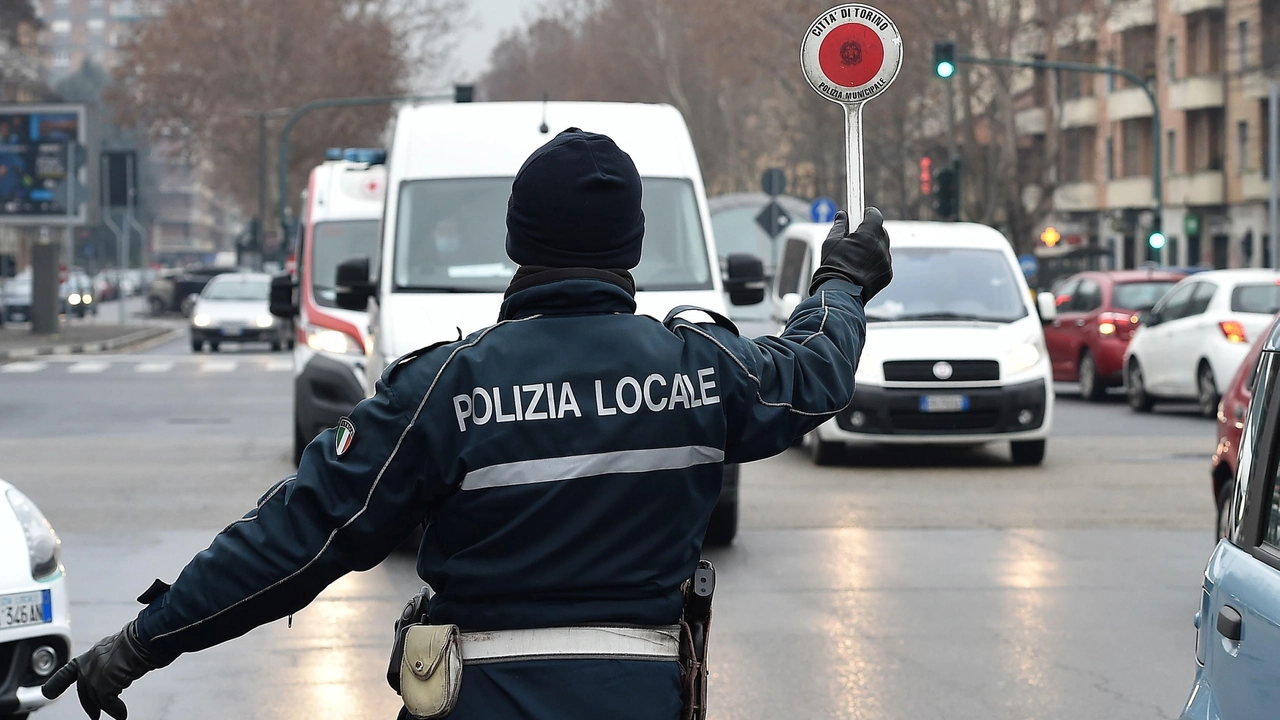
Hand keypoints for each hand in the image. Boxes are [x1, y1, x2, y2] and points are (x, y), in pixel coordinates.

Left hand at [42, 621, 159, 719]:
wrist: (145, 639)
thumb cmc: (140, 641)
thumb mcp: (121, 651)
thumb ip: (112, 662)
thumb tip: (118, 674)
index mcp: (93, 653)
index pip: (69, 670)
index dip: (57, 682)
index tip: (49, 692)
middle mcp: (90, 663)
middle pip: (84, 689)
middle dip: (89, 705)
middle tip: (94, 716)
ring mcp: (94, 673)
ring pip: (97, 697)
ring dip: (108, 707)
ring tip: (118, 713)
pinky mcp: (102, 683)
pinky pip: (107, 702)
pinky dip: (116, 710)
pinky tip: (121, 714)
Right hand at [808, 208, 891, 301]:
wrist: (840, 292)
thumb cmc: (834, 266)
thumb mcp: (832, 241)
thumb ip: (840, 225)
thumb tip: (842, 215)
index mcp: (869, 235)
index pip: (875, 216)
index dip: (868, 214)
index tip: (861, 214)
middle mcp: (881, 247)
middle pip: (880, 231)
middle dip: (870, 231)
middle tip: (857, 236)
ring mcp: (886, 262)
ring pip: (883, 248)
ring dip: (873, 247)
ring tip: (857, 256)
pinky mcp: (887, 274)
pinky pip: (884, 262)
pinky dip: (876, 262)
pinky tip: (861, 267)